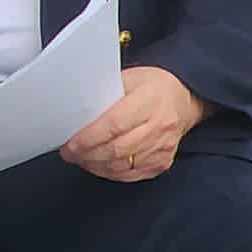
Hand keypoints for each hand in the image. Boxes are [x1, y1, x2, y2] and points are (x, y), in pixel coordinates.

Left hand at [61, 67, 205, 181]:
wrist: (182, 99)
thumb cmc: (150, 85)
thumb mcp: (128, 78)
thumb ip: (104, 93)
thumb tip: (74, 109)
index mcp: (148, 102)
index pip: (114, 125)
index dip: (90, 138)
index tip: (70, 143)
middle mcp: (159, 128)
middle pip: (118, 149)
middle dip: (88, 155)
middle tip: (69, 153)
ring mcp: (163, 148)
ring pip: (125, 165)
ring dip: (98, 166)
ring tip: (80, 160)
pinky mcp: (164, 162)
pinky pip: (135, 174)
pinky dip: (113, 173)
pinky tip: (98, 166)